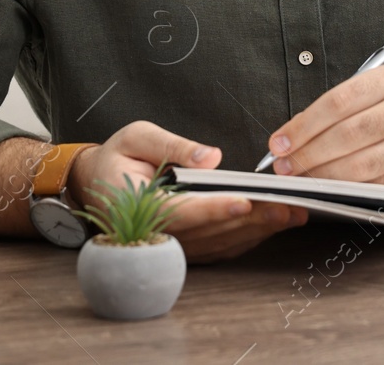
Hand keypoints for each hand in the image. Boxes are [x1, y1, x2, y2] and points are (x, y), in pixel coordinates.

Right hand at [69, 121, 306, 262]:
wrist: (92, 184)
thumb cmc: (116, 158)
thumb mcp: (137, 137)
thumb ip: (172, 146)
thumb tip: (211, 157)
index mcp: (140, 204)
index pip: (185, 210)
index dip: (217, 209)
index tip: (246, 202)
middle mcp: (157, 230)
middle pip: (210, 231)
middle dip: (252, 220)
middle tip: (288, 208)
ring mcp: (171, 243)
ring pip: (218, 242)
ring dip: (256, 231)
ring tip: (291, 214)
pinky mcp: (182, 245)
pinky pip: (217, 247)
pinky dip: (245, 238)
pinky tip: (270, 225)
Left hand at [266, 65, 383, 197]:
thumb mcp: (375, 97)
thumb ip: (336, 110)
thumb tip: (289, 137)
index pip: (337, 102)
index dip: (302, 126)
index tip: (279, 143)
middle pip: (346, 135)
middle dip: (307, 154)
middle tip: (284, 166)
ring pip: (358, 165)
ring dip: (322, 177)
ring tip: (301, 179)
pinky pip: (374, 187)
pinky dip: (346, 192)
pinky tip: (330, 191)